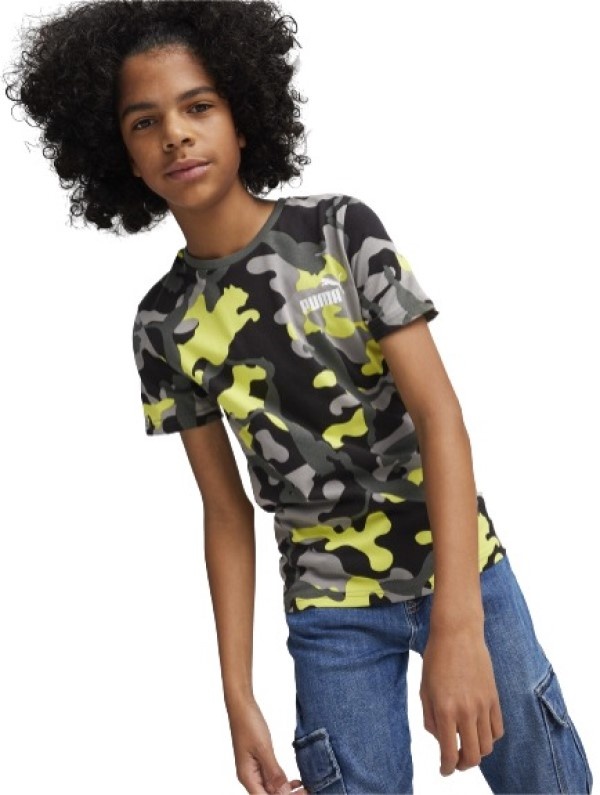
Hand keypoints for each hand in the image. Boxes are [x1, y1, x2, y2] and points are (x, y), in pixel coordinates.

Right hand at [227, 696, 304, 793]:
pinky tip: (296, 781)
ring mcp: (254, 769)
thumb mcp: (264, 748)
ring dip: (287, 790)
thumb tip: (283, 793)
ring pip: (272, 788)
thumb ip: (274, 773)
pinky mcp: (260, 761)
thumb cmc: (248, 723)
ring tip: (305, 788)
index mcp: (247, 776)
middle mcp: (250, 777)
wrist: (242, 706)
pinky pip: (272, 777)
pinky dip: (284, 780)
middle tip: (307, 791)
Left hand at [419, 624, 503, 776]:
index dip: (446, 768)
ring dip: (477, 753)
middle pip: (472, 756)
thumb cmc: (436, 659)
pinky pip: (497, 729)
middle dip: (463, 765)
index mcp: (445, 710)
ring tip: (466, 747)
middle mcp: (466, 711)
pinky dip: (489, 738)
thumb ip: (430, 719)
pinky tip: (479, 732)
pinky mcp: (495, 698)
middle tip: (456, 763)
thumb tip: (440, 739)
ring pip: (486, 746)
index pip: (449, 753)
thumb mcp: (424, 690)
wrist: (458, 634)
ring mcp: (483, 705)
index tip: (444, 770)